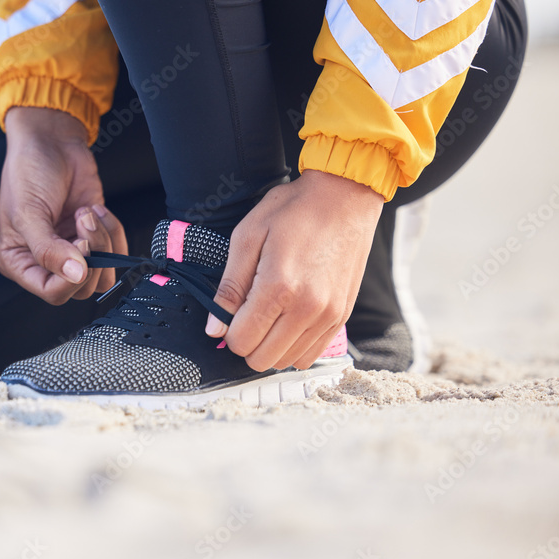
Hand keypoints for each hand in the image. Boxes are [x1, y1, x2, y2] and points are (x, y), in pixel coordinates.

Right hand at [0, 107, 127, 304]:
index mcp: (19, 262)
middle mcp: (46, 262)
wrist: (50, 141)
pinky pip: (116, 251)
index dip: (72, 278)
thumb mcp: (29, 213)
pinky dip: (113, 230)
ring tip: (87, 214)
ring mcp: (72, 250)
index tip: (79, 246)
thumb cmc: (28, 172)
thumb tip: (76, 275)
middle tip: (82, 223)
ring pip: (103, 273)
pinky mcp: (94, 236)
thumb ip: (49, 250)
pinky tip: (95, 209)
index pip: (52, 293)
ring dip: (105, 242)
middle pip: (82, 288)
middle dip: (91, 254)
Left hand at [206, 170, 383, 370]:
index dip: (229, 331)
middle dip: (247, 342)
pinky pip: (312, 355)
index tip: (232, 312)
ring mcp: (328, 315)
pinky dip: (294, 347)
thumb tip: (214, 328)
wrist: (344, 197)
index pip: (241, 341)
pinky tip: (287, 323)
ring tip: (270, 315)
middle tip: (248, 315)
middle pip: (262, 359)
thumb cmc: (293, 210)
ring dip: (271, 346)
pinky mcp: (341, 315)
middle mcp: (307, 308)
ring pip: (287, 361)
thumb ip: (229, 287)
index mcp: (278, 287)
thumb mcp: (247, 238)